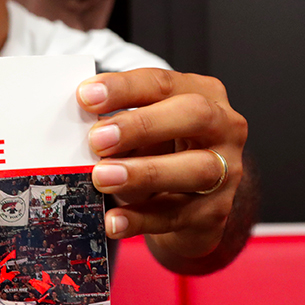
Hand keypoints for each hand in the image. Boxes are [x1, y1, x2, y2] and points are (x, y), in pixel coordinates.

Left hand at [77, 68, 247, 261]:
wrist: (194, 206)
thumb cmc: (164, 154)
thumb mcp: (145, 132)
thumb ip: (121, 125)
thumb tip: (77, 128)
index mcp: (203, 94)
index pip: (163, 83)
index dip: (124, 88)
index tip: (85, 97)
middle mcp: (224, 128)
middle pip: (194, 115)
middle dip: (142, 124)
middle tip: (97, 139)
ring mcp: (227, 171)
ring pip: (196, 169)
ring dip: (144, 173)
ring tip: (102, 178)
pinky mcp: (216, 212)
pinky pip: (179, 216)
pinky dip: (142, 219)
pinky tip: (114, 221)